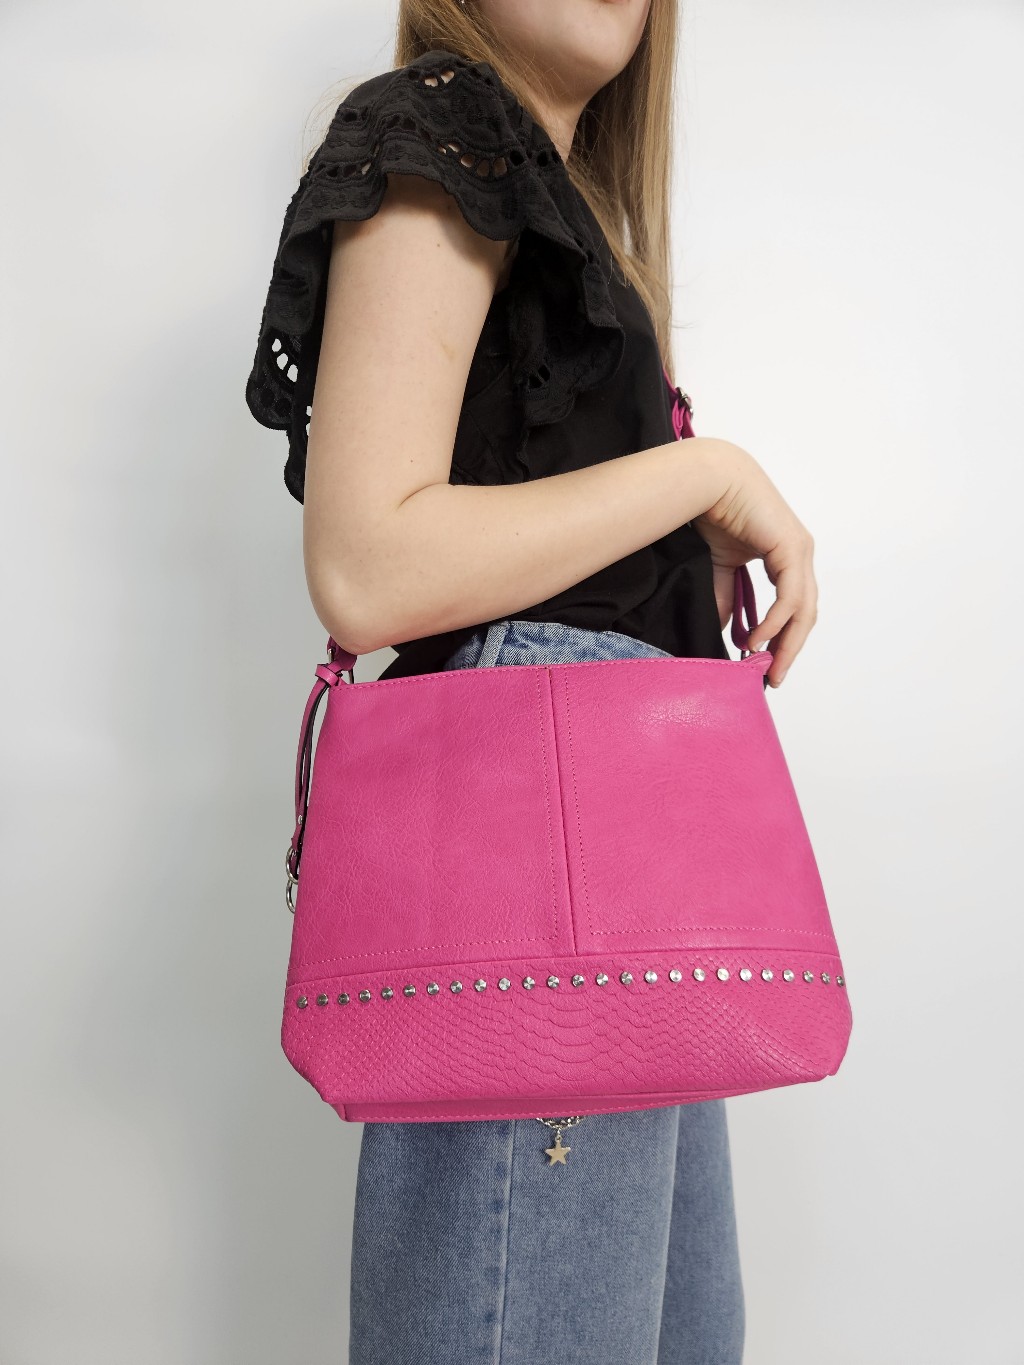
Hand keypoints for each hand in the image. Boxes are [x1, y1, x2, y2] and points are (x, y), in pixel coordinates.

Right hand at [692, 444, 817, 686]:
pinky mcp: (792, 549)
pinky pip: (789, 598)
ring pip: (802, 610)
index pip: (794, 607)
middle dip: (788, 649)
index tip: (766, 664)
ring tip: (765, 665)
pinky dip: (775, 622)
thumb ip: (726, 596)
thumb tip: (727, 630)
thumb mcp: (721, 565)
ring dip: (785, 642)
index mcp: (787, 556)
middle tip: (773, 678)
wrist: (709, 481)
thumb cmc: (715, 512)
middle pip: (804, 615)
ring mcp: (800, 551)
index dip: (782, 637)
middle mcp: (799, 555)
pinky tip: (757, 640)